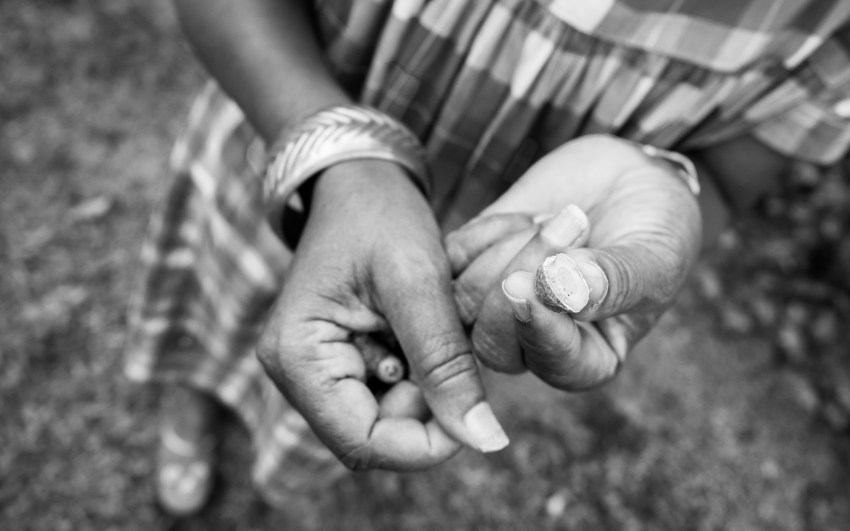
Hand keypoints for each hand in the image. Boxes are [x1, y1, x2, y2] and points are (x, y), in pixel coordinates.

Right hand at [257, 160, 508, 471]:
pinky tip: (424, 338)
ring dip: (423, 395)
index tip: (477, 417)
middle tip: (458, 361)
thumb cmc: (381, 216)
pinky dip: (416, 379)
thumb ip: (447, 363)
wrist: (358, 181)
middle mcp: (294, 372)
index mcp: (298, 355)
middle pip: (371, 438)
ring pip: (381, 421)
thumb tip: (485, 440)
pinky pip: (382, 396)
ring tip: (439, 339)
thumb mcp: (420, 283)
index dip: (426, 445)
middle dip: (426, 414)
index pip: (364, 443)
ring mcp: (312, 368)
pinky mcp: (334, 361)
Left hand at [445, 135, 701, 389]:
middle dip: (523, 275)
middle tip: (576, 222)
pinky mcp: (474, 264)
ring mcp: (498, 306)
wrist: (631, 181)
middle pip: (493, 341)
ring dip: (512, 247)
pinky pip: (454, 257)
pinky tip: (530, 216)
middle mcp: (536, 342)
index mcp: (588, 359)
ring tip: (568, 216)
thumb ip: (612, 281)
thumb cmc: (657, 230)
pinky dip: (490, 229)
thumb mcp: (652, 257)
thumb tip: (564, 292)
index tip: (534, 286)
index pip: (554, 365)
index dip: (541, 332)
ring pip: (465, 299)